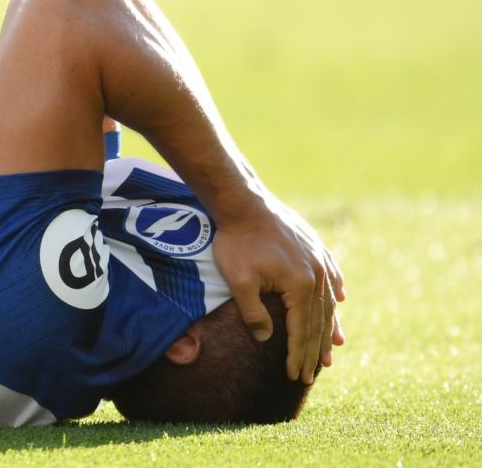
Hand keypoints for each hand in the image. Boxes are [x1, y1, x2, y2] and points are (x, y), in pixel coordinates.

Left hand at [213, 194, 344, 383]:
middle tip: (316, 373)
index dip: (298, 355)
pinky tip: (340, 299)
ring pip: (329, 300)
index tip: (296, 377)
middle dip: (317, 350)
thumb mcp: (239, 281)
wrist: (243, 202)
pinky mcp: (314, 246)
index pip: (301, 331)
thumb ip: (253, 313)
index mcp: (299, 286)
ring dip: (331, 325)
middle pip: (319, 320)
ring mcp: (318, 258)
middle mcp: (316, 274)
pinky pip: (331, 274)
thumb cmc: (237, 242)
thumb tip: (266, 339)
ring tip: (336, 347)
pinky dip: (335, 290)